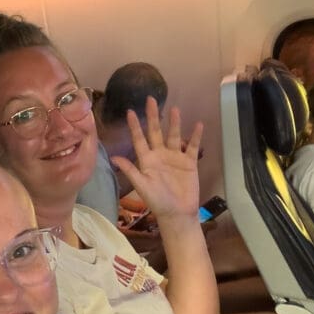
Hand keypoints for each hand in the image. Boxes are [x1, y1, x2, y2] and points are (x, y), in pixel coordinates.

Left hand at [111, 99, 202, 222]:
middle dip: (153, 116)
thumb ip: (131, 170)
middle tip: (151, 99)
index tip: (129, 111)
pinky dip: (195, 136)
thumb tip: (114, 157)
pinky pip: (193, 146)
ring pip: (174, 136)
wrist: (177, 213)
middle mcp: (160, 155)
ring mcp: (175, 158)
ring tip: (175, 109)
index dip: (134, 126)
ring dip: (174, 123)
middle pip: (156, 132)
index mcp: (147, 160)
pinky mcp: (189, 162)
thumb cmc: (157, 201)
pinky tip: (198, 125)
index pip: (139, 139)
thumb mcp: (142, 185)